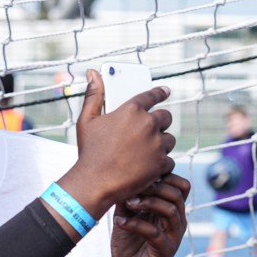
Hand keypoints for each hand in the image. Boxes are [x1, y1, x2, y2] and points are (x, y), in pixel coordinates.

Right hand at [59, 69, 176, 218]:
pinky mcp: (161, 163)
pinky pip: (169, 159)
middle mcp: (148, 124)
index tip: (165, 91)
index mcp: (131, 110)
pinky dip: (160, 164)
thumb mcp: (87, 121)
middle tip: (149, 131)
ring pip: (169, 139)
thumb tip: (93, 73)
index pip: (152, 96)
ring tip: (146, 151)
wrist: (95, 183)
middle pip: (165, 117)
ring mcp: (156, 144)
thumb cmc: (89, 152)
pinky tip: (147, 167)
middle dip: (159, 123)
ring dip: (161, 144)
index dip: (159, 93)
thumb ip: (93, 95)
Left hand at [110, 173, 189, 256]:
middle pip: (178, 194)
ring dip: (147, 203)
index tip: (139, 178)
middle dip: (154, 187)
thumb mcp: (126, 216)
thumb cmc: (128, 245)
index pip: (181, 186)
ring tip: (127, 205)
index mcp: (171, 211)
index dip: (164, 176)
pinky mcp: (165, 253)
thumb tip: (122, 178)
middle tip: (131, 191)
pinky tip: (120, 223)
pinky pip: (155, 233)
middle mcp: (177, 223)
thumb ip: (128, 197)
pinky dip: (135, 224)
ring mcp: (173, 238)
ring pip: (171, 210)